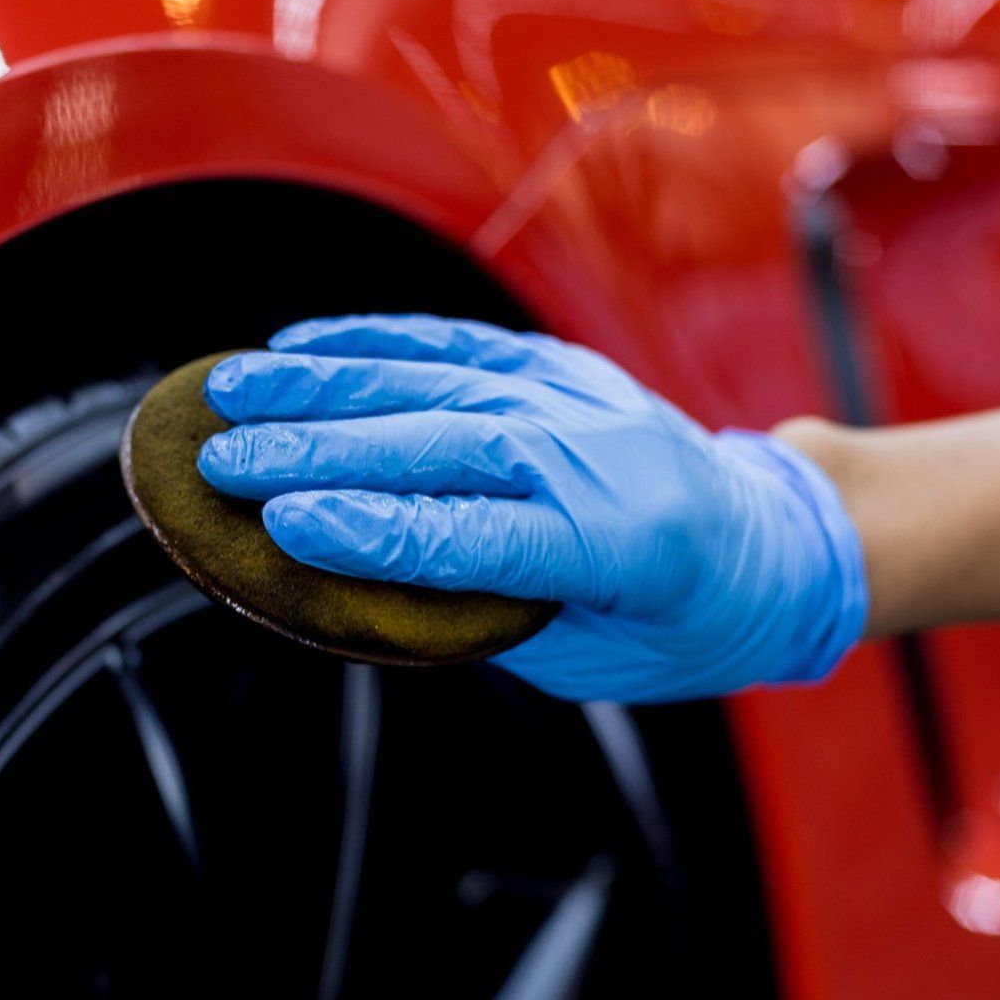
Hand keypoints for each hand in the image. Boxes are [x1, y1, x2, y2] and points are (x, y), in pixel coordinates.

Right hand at [196, 315, 867, 703]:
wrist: (772, 536)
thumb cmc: (679, 619)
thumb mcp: (591, 658)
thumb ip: (485, 615)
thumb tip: (362, 579)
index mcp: (620, 545)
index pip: (475, 536)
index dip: (374, 532)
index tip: (286, 525)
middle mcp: (600, 456)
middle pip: (439, 444)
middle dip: (321, 452)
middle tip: (226, 462)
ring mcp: (581, 398)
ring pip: (435, 378)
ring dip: (325, 384)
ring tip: (234, 392)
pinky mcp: (560, 366)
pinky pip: (457, 342)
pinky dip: (375, 340)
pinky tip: (303, 344)